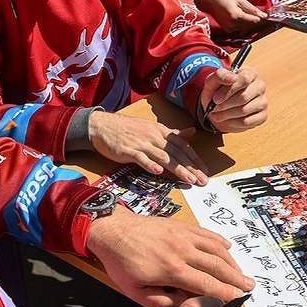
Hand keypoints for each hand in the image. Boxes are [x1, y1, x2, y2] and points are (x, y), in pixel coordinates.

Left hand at [88, 209, 254, 306]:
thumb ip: (161, 300)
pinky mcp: (182, 226)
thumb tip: (184, 304)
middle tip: (249, 287)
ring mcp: (184, 235)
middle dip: (235, 278)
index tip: (238, 299)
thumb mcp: (135, 291)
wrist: (112, 229)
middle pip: (217, 266)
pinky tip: (228, 249)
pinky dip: (220, 242)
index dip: (224, 293)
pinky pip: (207, 233)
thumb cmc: (122, 263)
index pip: (206, 284)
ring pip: (216, 249)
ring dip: (231, 262)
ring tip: (241, 272)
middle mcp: (183, 251)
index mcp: (172, 270)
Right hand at [89, 111, 207, 185]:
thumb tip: (191, 132)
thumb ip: (173, 133)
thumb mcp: (153, 128)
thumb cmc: (128, 129)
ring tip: (189, 179)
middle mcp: (154, 137)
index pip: (182, 146)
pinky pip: (141, 158)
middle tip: (203, 180)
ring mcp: (141, 143)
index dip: (195, 159)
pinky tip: (158, 172)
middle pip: (176, 153)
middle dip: (191, 168)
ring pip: (163, 157)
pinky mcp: (128, 150)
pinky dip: (149, 164)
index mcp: (161, 131)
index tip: (205, 170)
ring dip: (177, 169)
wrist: (102, 126)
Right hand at [194, 0, 266, 32]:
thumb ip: (252, 9)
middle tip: (258, 13)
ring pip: (246, 28)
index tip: (265, 15)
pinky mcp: (228, 30)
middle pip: (251, 26)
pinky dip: (243, 24)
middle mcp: (233, 25)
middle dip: (255, 20)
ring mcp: (230, 29)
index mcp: (236, 16)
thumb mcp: (240, 0)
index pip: (254, 21)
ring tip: (245, 12)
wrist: (210, 2)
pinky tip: (240, 16)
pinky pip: (240, 29)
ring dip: (249, 22)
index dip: (261, 18)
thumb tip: (263, 15)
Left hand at [200, 67, 266, 132]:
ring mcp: (263, 101)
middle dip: (225, 105)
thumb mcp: (212, 82)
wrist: (219, 109)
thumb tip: (232, 78)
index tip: (215, 99)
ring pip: (244, 110)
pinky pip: (247, 122)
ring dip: (226, 114)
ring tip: (217, 115)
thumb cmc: (218, 92)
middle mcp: (260, 86)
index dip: (228, 91)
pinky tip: (227, 119)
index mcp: (250, 73)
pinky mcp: (262, 116)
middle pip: (244, 97)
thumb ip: (220, 76)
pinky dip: (233, 122)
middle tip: (214, 109)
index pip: (244, 80)